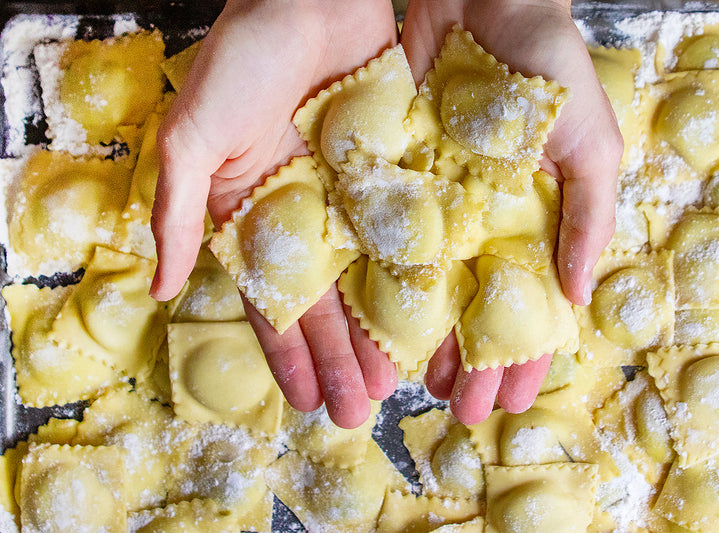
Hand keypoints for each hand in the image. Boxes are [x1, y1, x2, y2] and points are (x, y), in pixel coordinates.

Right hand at [150, 0, 398, 427]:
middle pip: (327, 300)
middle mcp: (305, 215)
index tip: (305, 400)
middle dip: (340, 357)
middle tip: (359, 412)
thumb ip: (176, 209)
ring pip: (371, 279)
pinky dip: (420, 277)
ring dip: (380, 332)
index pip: (270, 297)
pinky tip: (432, 319)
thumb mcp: (192, 134)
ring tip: (396, 386)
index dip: (287, 350)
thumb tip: (159, 285)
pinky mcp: (395, 174)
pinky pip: (409, 235)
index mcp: (254, 214)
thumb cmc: (243, 55)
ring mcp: (353, 198)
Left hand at [402, 0, 621, 423]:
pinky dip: (376, 283)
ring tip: (410, 386)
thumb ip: (586, 218)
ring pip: (423, 286)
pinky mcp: (392, 179)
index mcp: (530, 220)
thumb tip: (574, 297)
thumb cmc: (549, 68)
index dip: (523, 353)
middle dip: (467, 361)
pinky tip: (369, 324)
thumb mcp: (591, 143)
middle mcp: (479, 222)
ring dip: (420, 338)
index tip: (513, 400)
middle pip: (470, 306)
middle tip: (456, 410)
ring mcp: (434, 204)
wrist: (484, 0)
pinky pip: (382, 239)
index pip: (526, 302)